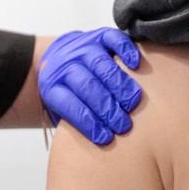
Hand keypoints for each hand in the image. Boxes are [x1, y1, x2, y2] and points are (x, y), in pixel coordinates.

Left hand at [38, 28, 141, 144]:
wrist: (58, 58)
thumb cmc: (68, 94)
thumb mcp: (61, 111)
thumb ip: (73, 125)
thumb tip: (92, 154)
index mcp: (52, 86)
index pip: (69, 104)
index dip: (88, 122)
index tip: (106, 138)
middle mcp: (65, 63)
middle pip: (86, 84)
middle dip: (106, 107)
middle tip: (124, 125)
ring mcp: (82, 46)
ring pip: (100, 63)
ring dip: (118, 84)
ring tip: (133, 103)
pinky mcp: (97, 35)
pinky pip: (112, 38)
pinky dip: (125, 49)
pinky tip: (136, 65)